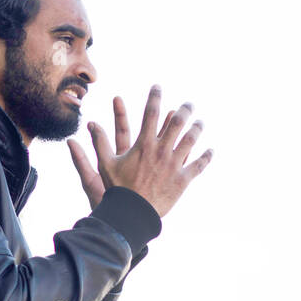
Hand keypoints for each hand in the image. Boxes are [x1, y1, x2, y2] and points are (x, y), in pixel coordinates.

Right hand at [66, 87, 212, 217]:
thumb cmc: (118, 189)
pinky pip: (198, 165)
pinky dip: (206, 157)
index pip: (151, 113)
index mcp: (144, 144)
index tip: (157, 87)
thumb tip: (90, 124)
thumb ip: (99, 142)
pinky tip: (210, 151)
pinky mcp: (183, 179)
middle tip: (189, 104)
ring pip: (191, 140)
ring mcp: (174, 164)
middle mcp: (162, 150)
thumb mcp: (105, 164)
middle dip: (185, 110)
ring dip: (197, 129)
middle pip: (178, 123)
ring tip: (200, 122)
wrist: (133, 213)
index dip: (154, 97)